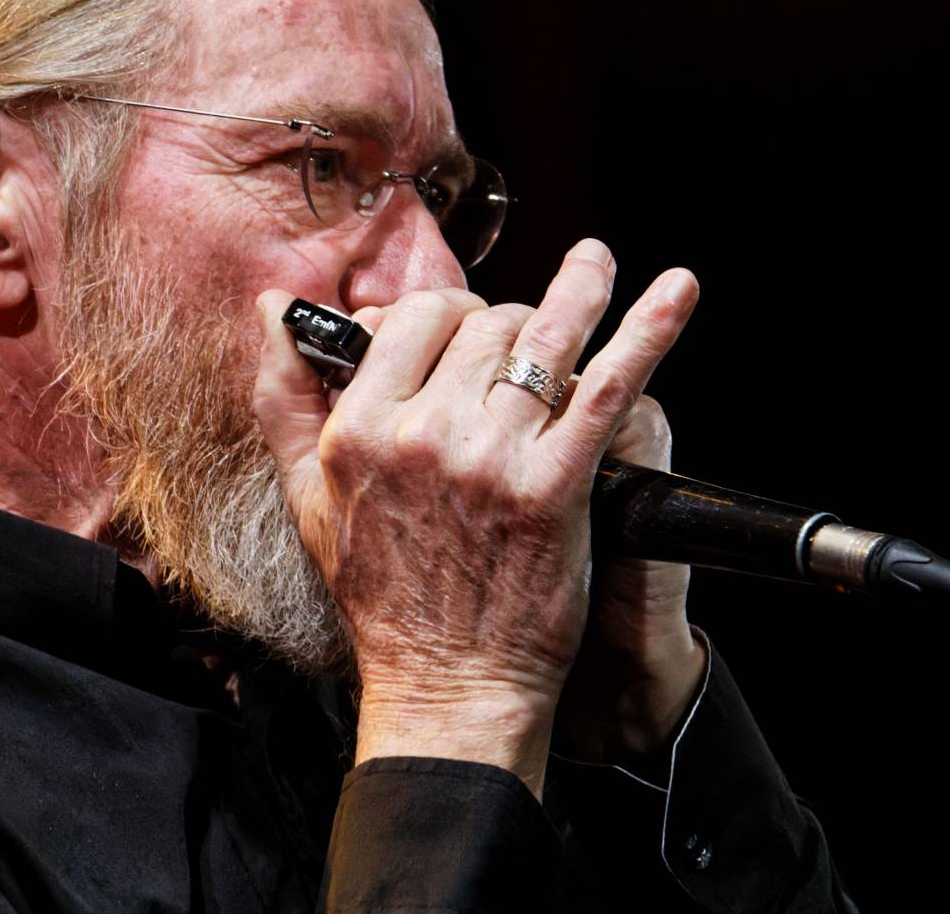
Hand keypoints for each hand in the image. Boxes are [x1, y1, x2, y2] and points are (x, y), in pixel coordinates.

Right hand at [253, 240, 698, 795]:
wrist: (449, 686)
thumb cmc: (384, 598)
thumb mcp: (307, 497)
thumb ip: (284, 396)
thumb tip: (272, 308)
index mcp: (358, 431)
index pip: (412, 318)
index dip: (446, 313)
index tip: (464, 329)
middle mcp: (421, 435)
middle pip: (483, 324)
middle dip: (508, 325)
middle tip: (522, 348)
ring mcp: (491, 459)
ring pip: (541, 339)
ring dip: (577, 295)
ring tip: (596, 263)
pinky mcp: (555, 488)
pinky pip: (607, 387)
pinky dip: (648, 332)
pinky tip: (677, 291)